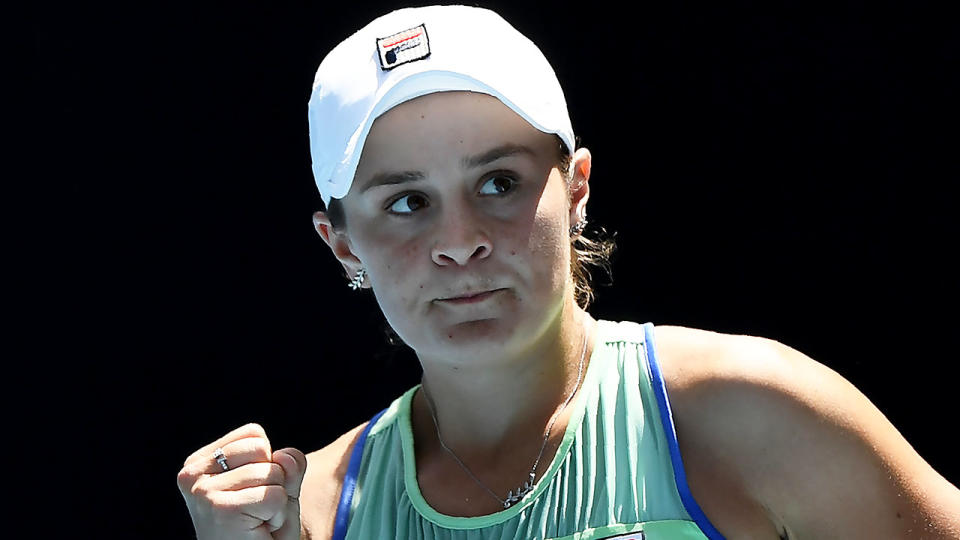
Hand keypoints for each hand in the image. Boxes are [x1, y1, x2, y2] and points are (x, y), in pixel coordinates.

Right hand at [177, 423, 306, 539]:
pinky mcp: (221, 509)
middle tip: (256, 510)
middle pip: (262, 449)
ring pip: (272, 473)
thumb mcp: (279, 486)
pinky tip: (258, 530)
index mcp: (199, 463)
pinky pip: (275, 496)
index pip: (253, 433)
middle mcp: (192, 475)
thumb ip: (288, 464)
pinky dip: (278, 515)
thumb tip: (285, 455)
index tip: (252, 492)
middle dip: (273, 481)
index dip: (267, 463)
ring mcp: (203, 492)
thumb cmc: (262, 527)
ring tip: (256, 521)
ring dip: (276, 502)